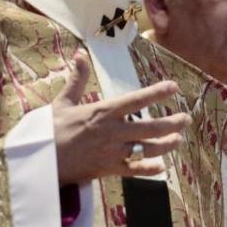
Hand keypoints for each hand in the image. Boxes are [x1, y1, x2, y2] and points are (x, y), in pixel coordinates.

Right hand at [52, 52, 189, 184]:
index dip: (157, 92)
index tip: (174, 87)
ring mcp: (113, 153)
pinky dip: (149, 169)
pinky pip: (135, 171)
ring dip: (167, 145)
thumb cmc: (49, 130)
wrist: (39, 162)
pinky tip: (161, 167)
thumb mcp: (63, 102)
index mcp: (102, 112)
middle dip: (172, 123)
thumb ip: (77, 79)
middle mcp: (112, 132)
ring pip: (148, 149)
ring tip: (179, 140)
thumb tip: (79, 54)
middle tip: (186, 118)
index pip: (136, 100)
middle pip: (150, 127)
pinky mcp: (109, 170)